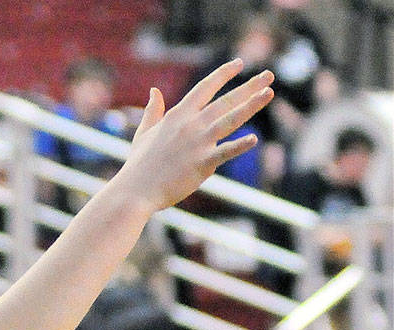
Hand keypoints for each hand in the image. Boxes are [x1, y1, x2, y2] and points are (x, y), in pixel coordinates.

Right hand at [117, 60, 274, 212]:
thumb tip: (154, 91)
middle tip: (269, 75)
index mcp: (178, 116)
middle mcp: (191, 125)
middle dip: (249, 86)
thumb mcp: (143, 134)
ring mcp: (198, 143)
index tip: (240, 63)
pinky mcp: (202, 164)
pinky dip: (240, 146)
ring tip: (269, 93)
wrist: (134, 191)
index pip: (205, 88)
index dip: (223, 74)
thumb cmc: (138, 165)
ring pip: (230, 119)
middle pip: (225, 101)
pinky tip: (254, 139)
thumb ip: (152, 112)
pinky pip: (225, 152)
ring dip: (251, 105)